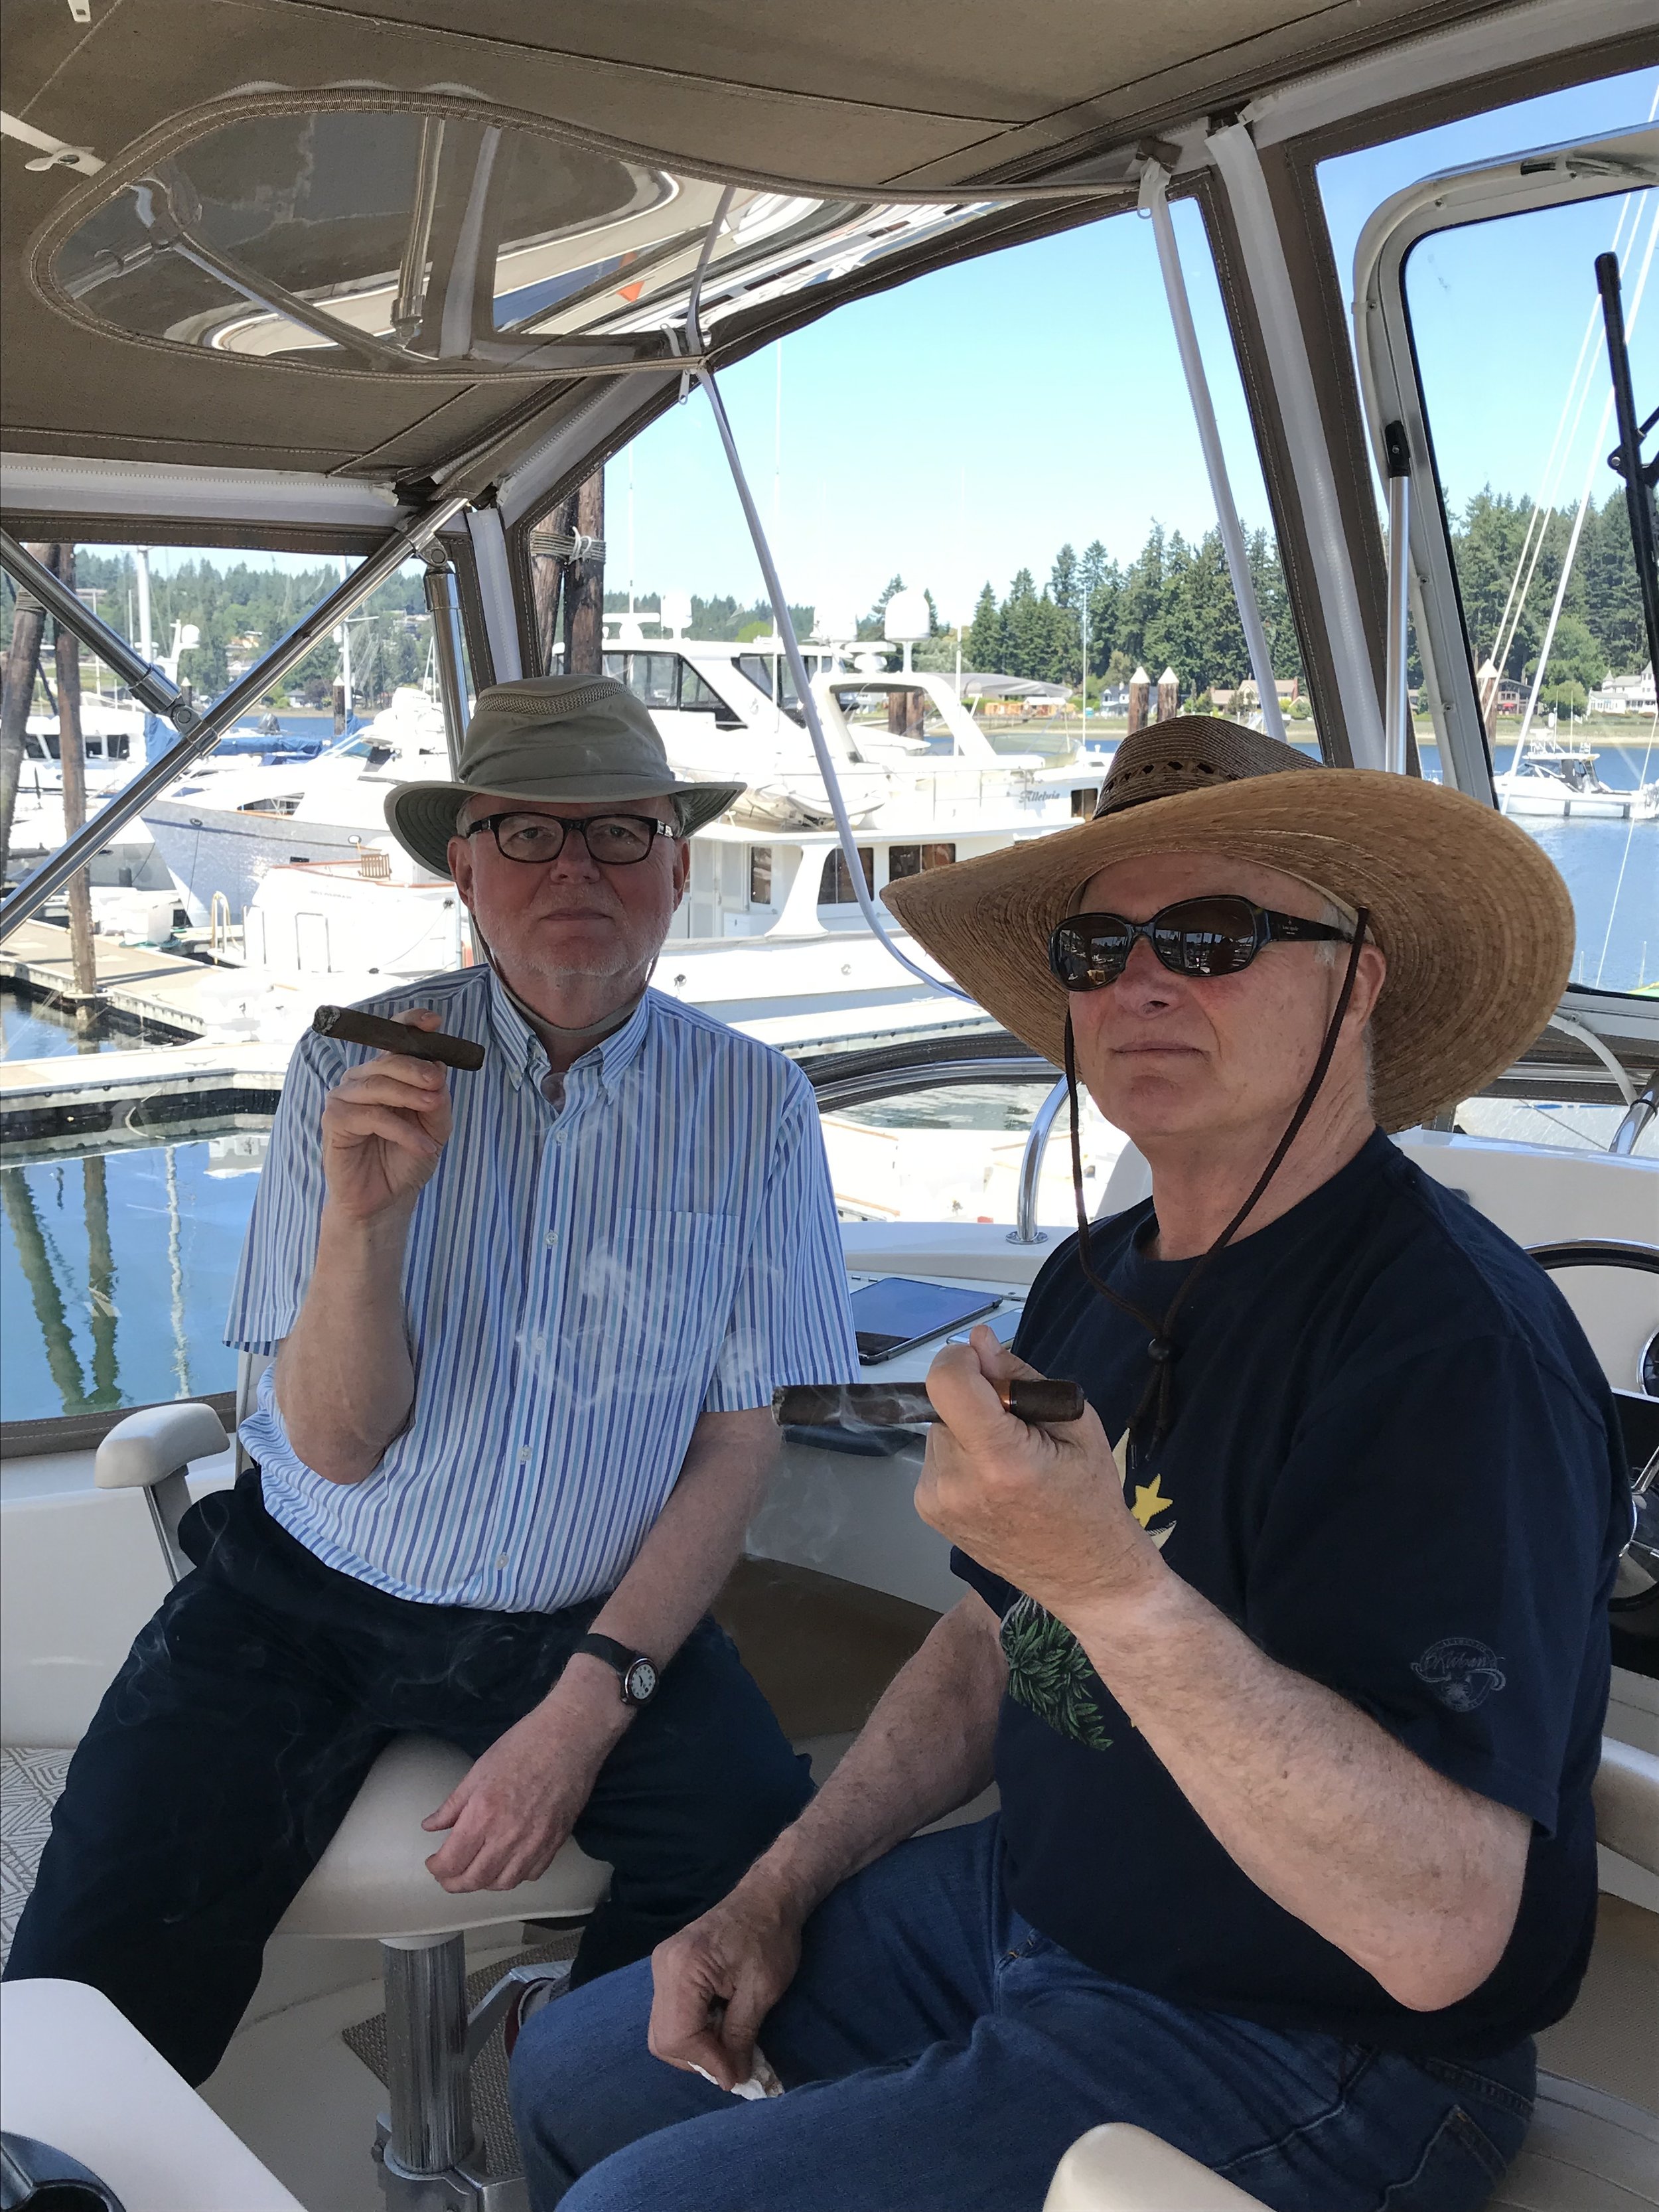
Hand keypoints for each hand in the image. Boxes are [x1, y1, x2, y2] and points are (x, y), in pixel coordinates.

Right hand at [319, 1008, 452, 1222]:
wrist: (387, 1198)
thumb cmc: (406, 1158)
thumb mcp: (434, 1127)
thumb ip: (436, 1097)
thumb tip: (437, 1067)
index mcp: (385, 1074)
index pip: (393, 1039)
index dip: (410, 1024)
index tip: (434, 1022)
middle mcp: (361, 1080)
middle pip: (387, 1060)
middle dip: (416, 1068)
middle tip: (438, 1083)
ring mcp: (344, 1098)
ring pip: (378, 1085)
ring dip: (411, 1097)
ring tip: (434, 1112)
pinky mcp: (335, 1120)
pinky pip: (370, 1115)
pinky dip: (401, 1129)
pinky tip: (423, 1145)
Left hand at [422, 1676, 619, 1891]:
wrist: (570, 1737)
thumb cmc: (522, 1746)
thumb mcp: (478, 1770)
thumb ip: (452, 1805)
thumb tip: (430, 1826)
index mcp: (483, 1814)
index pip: (452, 1861)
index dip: (437, 1868)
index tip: (433, 1863)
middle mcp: (508, 1836)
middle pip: (475, 1879)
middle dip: (455, 1883)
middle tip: (448, 1875)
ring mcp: (535, 1842)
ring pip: (504, 1883)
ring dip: (484, 1883)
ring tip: (475, 1871)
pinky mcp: (556, 1842)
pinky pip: (532, 1874)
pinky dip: (515, 1875)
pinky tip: (507, 1863)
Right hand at [648, 1881, 803, 2090]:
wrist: (767, 1896)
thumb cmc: (770, 1937)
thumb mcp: (762, 1990)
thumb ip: (741, 2036)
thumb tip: (731, 2079)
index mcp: (683, 1967)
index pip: (679, 2036)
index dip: (708, 2062)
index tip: (737, 2075)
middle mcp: (663, 1966)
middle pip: (663, 2039)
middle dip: (698, 2059)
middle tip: (732, 2061)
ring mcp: (662, 1965)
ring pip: (663, 2030)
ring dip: (694, 2047)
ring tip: (728, 2044)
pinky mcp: (669, 1968)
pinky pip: (670, 2014)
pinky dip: (691, 2030)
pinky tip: (718, 2025)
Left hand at [914, 1325, 1160, 1621]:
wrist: (1083, 1575)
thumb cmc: (1090, 1497)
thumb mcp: (1075, 1424)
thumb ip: (1020, 1378)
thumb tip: (977, 1339)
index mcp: (1001, 1459)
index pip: (947, 1383)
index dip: (962, 1360)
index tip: (987, 1365)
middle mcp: (957, 1482)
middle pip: (947, 1405)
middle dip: (978, 1402)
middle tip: (1021, 1431)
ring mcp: (936, 1500)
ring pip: (941, 1429)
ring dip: (969, 1431)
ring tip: (1012, 1463)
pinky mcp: (927, 1511)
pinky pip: (937, 1457)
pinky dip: (962, 1455)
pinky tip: (994, 1482)